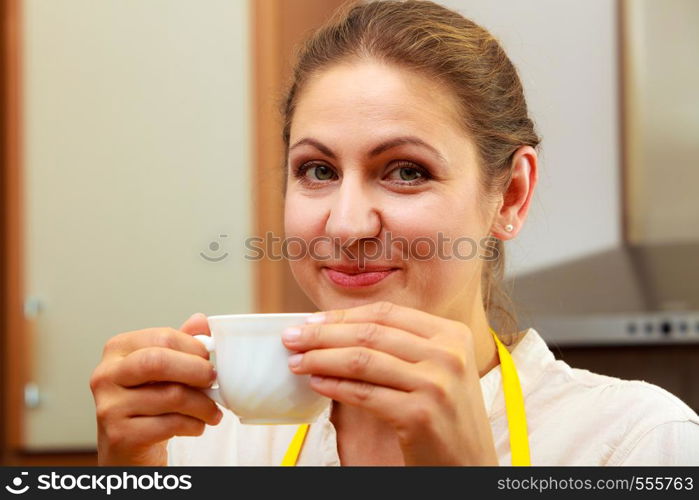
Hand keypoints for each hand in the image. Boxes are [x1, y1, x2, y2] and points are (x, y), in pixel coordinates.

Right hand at [90, 313, 221, 464]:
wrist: (126, 448)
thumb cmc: (147, 403)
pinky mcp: (120, 435)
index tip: (208, 358)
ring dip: (202, 404)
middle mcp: (106, 375)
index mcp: (117, 350)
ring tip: (212, 410)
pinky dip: (193, 424)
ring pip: (170, 396)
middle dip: (196, 370)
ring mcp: (110, 407)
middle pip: (158, 361)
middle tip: (213, 380)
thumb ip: (179, 344)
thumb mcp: (161, 370)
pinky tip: (198, 425)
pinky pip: (170, 424)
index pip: (162, 337)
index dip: (193, 347)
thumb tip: (200, 321)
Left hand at [281, 301, 497, 464]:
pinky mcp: (420, 415)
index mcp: (452, 335)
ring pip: (362, 360)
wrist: (469, 467)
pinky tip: (317, 384)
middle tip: (291, 338)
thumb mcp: (437, 370)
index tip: (311, 320)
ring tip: (296, 362)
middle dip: (322, 334)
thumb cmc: (446, 416)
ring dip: (321, 359)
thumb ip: (402, 346)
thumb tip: (339, 328)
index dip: (343, 315)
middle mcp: (448, 354)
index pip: (386, 313)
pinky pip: (364, 394)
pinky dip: (334, 386)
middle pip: (370, 333)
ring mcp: (436, 384)